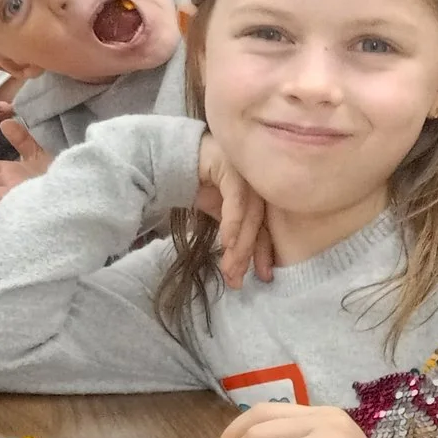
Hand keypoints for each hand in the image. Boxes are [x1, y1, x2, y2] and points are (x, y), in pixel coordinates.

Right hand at [196, 132, 274, 287]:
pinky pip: (236, 201)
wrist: (173, 157)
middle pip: (258, 226)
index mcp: (258, 195)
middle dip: (247, 255)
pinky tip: (227, 242)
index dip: (263, 254)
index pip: (265, 228)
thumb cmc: (197, 183)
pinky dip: (233, 223)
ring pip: (249, 217)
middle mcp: (258, 185)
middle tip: (237, 280)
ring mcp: (247, 175)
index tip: (262, 277)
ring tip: (229, 268)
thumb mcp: (217, 210)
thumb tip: (238, 260)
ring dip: (239, 246)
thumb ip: (232, 228)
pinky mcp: (233, 169)